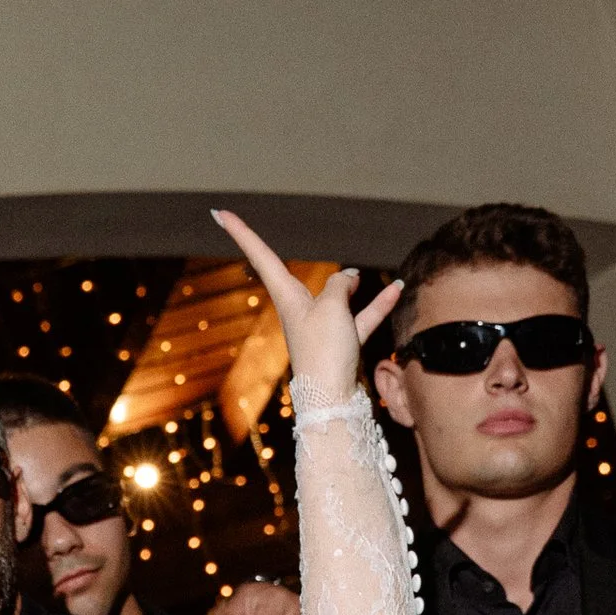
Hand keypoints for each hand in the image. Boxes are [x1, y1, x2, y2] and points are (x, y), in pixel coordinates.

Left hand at [213, 208, 399, 411]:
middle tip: (248, 235)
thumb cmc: (325, 351)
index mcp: (288, 297)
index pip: (261, 256)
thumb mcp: (332, 307)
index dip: (242, 233)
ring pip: (336, 297)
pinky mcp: (341, 343)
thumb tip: (349, 277)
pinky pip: (361, 317)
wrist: (333, 401)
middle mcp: (300, 310)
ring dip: (352, 290)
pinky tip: (396, 291)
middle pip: (290, 274)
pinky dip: (378, 305)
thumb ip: (340, 285)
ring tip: (368, 280)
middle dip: (276, 259)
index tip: (218, 213)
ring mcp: (322, 327)